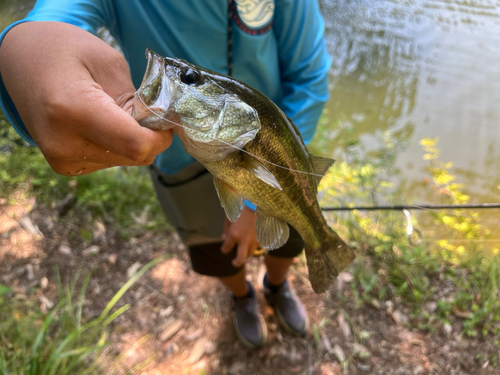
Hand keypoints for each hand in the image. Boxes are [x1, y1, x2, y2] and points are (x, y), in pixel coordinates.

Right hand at [0, 22, 172, 175]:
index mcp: (74, 110)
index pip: (137, 145)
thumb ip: (138, 99)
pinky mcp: (64, 165)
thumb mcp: (109, 62)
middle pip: (134, 156)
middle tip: (142, 109)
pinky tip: (102, 123)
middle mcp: (64, 143)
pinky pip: (110, 161)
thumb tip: (160, 125)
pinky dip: (117, 145)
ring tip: (113, 111)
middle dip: (149, 136)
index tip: (167, 119)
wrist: (20, 60)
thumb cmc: (64, 51)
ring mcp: (62, 158)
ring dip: (132, 140)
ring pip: (125, 161)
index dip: (161, 136)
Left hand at [221, 207, 259, 266]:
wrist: (257, 203)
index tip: (224, 248)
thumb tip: (224, 238)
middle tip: (234, 263)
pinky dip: (253, 246)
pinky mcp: (261, 237)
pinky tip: (251, 241)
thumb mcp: (229, 217)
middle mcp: (244, 240)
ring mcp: (254, 240)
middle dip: (236, 263)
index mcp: (234, 234)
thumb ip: (226, 229)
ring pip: (250, 254)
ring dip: (246, 253)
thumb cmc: (240, 208)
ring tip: (243, 250)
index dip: (224, 249)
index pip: (226, 248)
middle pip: (241, 259)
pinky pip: (257, 246)